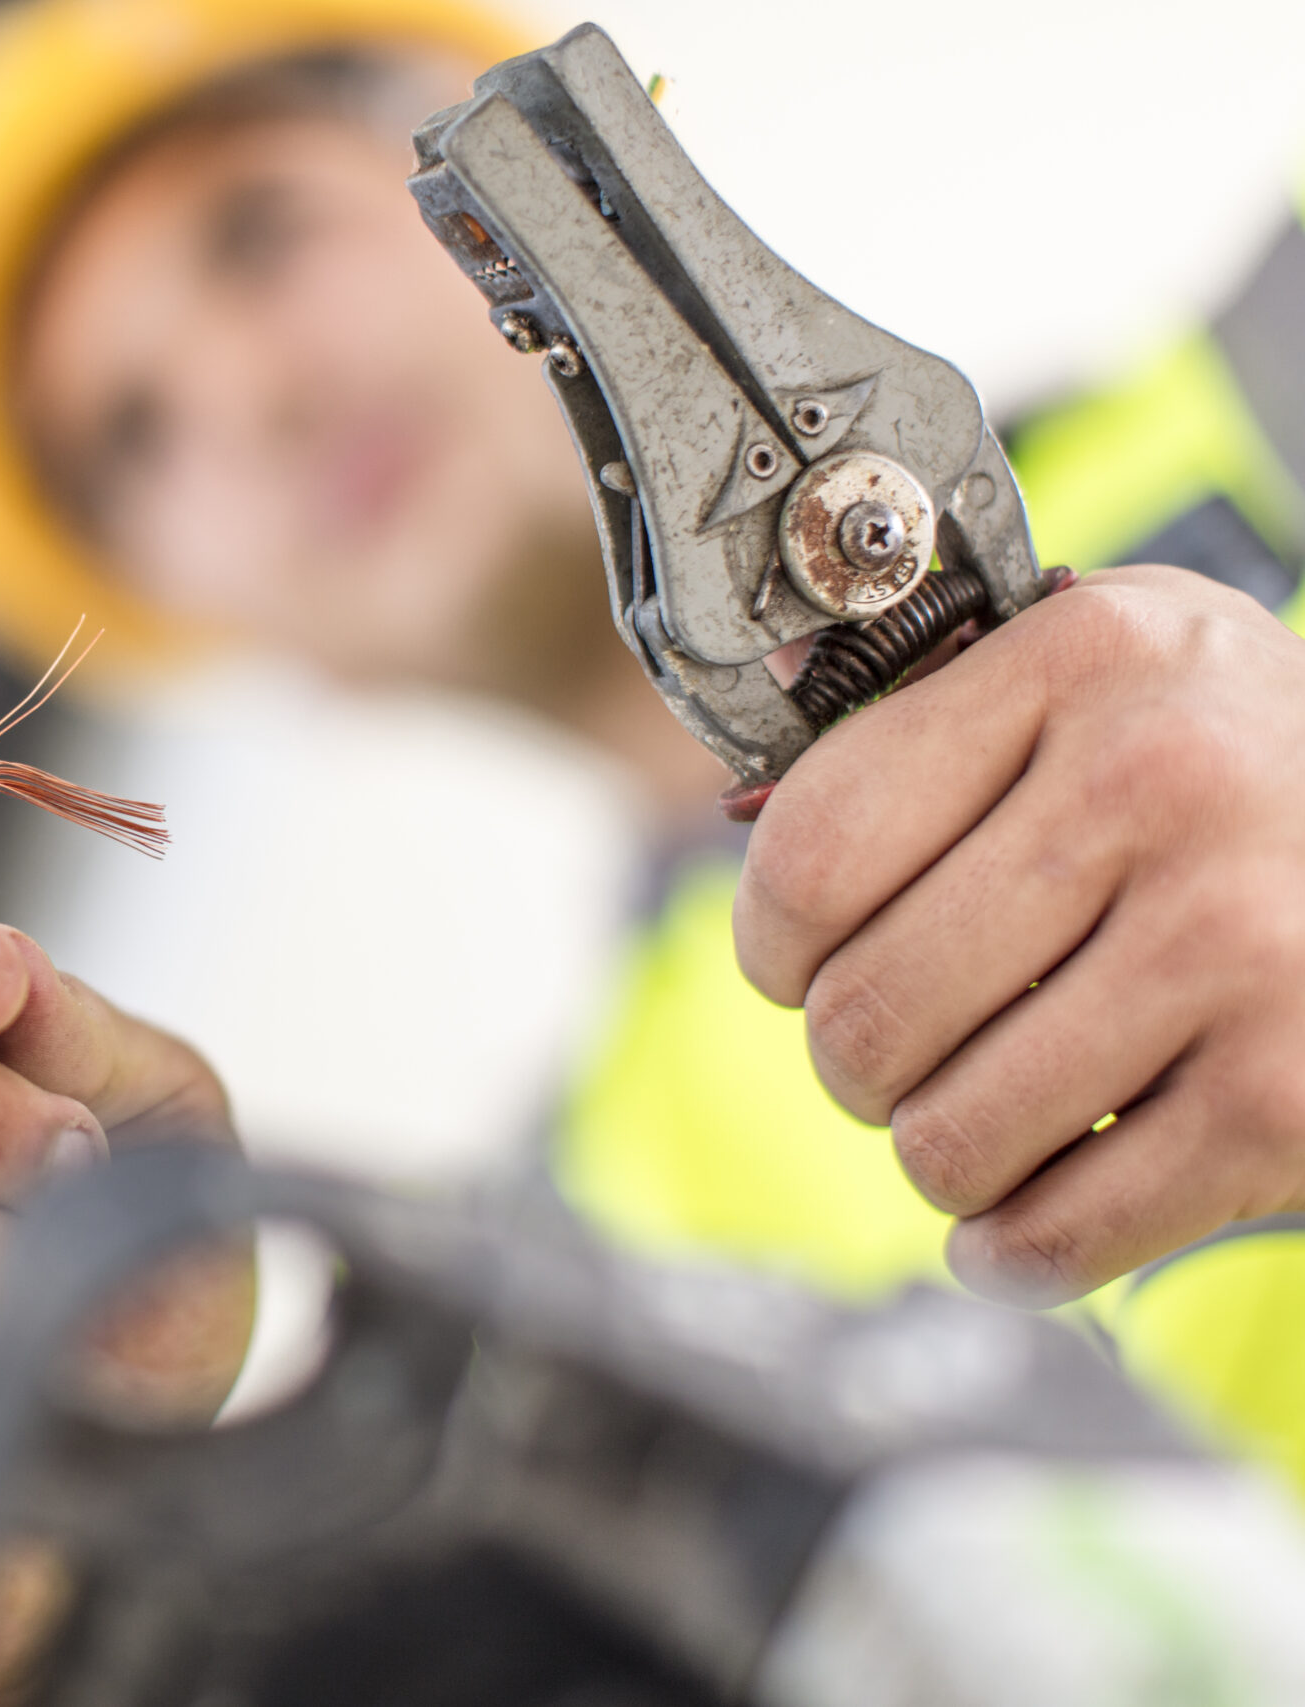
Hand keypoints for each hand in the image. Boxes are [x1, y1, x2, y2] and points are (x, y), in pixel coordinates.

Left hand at [735, 565, 1304, 1306]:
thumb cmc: (1227, 761)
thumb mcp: (1097, 679)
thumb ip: (925, 727)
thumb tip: (740, 823)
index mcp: (1083, 657)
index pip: (812, 853)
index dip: (769, 945)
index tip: (797, 966)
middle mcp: (1163, 780)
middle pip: (865, 1011)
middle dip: (855, 1062)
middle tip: (904, 1051)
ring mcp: (1239, 941)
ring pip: (945, 1137)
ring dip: (938, 1155)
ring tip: (983, 1114)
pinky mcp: (1292, 1093)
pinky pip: (1061, 1229)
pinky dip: (1014, 1253)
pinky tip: (1017, 1222)